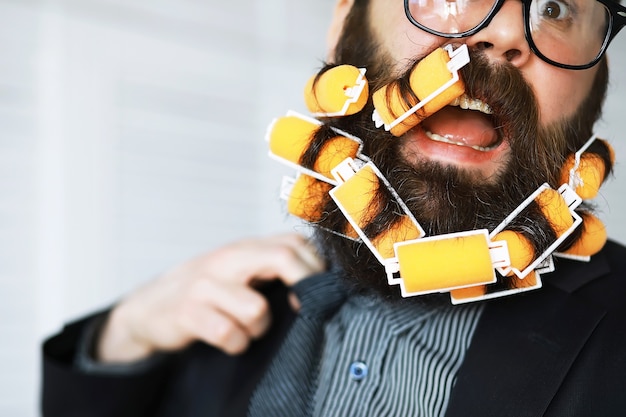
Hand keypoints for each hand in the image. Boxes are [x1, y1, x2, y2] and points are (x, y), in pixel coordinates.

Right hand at [96, 233, 324, 362]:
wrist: (150, 307)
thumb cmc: (208, 290)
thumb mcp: (239, 270)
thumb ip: (272, 267)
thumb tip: (322, 282)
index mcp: (245, 248)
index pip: (294, 242)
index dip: (315, 267)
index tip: (320, 292)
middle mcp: (227, 259)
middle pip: (283, 258)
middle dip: (304, 287)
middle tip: (302, 310)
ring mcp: (205, 285)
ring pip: (256, 309)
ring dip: (258, 328)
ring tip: (247, 328)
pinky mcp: (187, 312)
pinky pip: (227, 334)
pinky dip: (234, 344)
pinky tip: (228, 340)